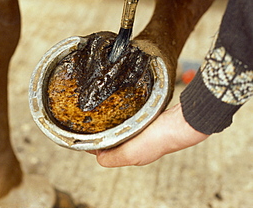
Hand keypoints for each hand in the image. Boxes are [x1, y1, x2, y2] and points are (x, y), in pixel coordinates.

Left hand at [88, 103, 208, 166]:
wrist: (179, 123)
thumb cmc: (159, 139)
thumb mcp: (129, 153)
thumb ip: (111, 157)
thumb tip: (97, 157)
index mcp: (132, 156)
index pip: (107, 151)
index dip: (96, 143)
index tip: (88, 132)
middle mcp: (138, 146)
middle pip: (114, 140)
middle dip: (105, 132)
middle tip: (95, 121)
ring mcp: (145, 134)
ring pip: (123, 130)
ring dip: (115, 124)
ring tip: (107, 114)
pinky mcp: (151, 123)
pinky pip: (133, 120)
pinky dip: (127, 116)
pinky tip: (125, 110)